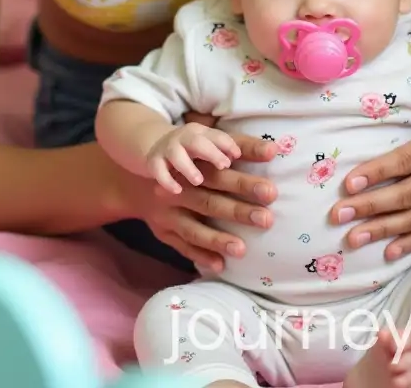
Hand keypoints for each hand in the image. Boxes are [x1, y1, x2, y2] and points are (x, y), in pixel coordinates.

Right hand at [127, 129, 277, 272]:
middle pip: (209, 201)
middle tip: (267, 219)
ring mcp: (167, 213)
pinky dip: (199, 255)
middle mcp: (177, 190)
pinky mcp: (162, 231)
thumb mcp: (207, 147)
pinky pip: (181, 246)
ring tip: (242, 249)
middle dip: (238, 211)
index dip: (243, 182)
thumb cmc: (187, 162)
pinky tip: (219, 265)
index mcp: (190, 166)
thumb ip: (239, 146)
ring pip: (193, 228)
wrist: (137, 179)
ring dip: (217, 239)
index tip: (270, 191)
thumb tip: (273, 149)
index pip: (220, 174)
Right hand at [146, 121, 241, 194]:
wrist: (152, 145)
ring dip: (188, 166)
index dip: (228, 144)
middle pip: (199, 144)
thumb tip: (273, 150)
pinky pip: (158, 169)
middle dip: (212, 153)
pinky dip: (166, 179)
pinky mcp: (153, 163)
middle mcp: (186, 139)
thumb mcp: (213, 145)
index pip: (218, 135)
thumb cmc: (192, 150)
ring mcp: (168, 151)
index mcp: (203, 133)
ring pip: (177, 155)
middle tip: (228, 167)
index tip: (243, 155)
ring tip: (198, 180)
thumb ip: (243, 148)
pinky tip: (176, 190)